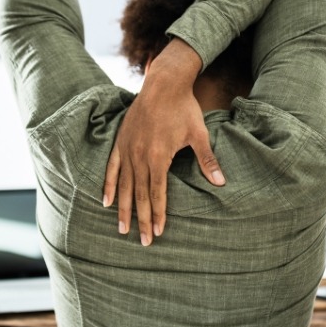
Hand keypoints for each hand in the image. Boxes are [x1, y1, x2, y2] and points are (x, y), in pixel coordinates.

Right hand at [102, 39, 224, 245]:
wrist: (163, 84)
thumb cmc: (184, 109)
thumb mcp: (198, 134)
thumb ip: (207, 160)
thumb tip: (220, 182)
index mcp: (158, 157)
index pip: (157, 193)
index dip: (158, 214)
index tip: (158, 232)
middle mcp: (139, 156)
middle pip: (139, 194)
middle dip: (141, 219)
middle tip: (142, 242)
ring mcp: (127, 149)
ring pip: (123, 185)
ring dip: (123, 208)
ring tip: (121, 229)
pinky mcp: (120, 141)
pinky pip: (111, 168)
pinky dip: (108, 185)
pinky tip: (105, 201)